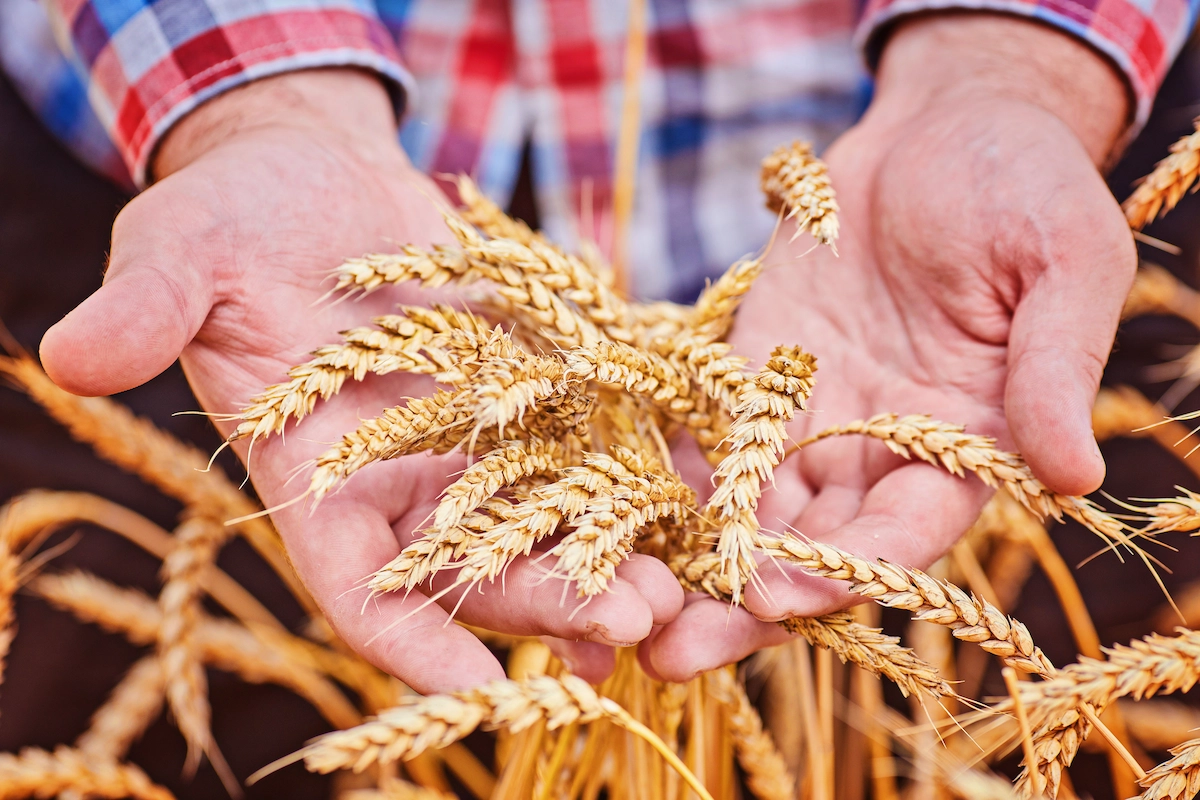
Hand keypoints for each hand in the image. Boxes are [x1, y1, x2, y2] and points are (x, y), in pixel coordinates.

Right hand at [39, 69, 681, 690]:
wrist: (315, 176)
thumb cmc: (232, 219)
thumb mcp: (180, 253)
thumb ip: (148, 308)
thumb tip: (68, 354)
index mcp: (314, 479)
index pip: (357, 585)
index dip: (409, 640)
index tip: (470, 687)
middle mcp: (403, 478)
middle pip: (476, 566)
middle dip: (546, 602)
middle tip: (627, 627)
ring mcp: (475, 437)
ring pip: (547, 516)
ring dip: (611, 554)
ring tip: (682, 583)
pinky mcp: (531, 385)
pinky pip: (590, 435)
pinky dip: (638, 466)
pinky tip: (698, 492)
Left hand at [644, 13, 1136, 679]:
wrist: (947, 127)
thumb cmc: (1026, 187)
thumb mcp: (1064, 263)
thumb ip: (1056, 366)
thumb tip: (1073, 475)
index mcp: (964, 445)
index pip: (905, 533)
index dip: (848, 568)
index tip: (782, 593)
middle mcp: (878, 450)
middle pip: (810, 547)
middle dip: (743, 601)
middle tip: (668, 655)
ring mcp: (810, 415)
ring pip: (747, 509)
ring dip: (686, 561)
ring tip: (614, 607)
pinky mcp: (751, 372)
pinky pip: (704, 434)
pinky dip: (659, 475)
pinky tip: (596, 513)